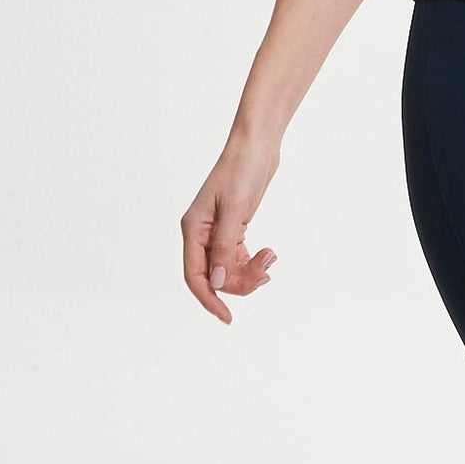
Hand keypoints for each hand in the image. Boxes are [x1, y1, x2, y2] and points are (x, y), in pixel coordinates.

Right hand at [181, 134, 280, 322]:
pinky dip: (254, 262)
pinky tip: (269, 255)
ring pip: (229, 269)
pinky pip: (239, 258)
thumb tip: (218, 281)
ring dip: (250, 272)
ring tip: (271, 258)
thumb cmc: (242, 170)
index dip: (209, 299)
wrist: (257, 146)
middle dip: (240, 282)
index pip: (194, 276)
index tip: (228, 317)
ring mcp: (217, 232)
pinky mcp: (233, 229)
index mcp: (193, 229)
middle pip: (215, 276)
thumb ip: (226, 247)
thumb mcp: (235, 210)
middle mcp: (201, 234)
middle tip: (265, 274)